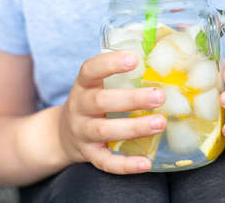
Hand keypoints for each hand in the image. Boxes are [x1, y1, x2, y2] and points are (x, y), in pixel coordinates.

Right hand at [58, 51, 165, 173]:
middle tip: (159, 95)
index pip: (90, 70)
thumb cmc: (91, 103)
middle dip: (132, 99)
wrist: (61, 135)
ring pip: (105, 131)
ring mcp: (82, 132)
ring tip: (160, 123)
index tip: (134, 59)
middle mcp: (79, 108)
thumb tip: (163, 61)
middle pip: (101, 102)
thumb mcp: (96, 86)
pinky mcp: (89, 155)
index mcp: (83, 86)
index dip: (110, 64)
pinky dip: (125, 165)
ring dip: (134, 128)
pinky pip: (105, 162)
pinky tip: (145, 163)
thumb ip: (121, 76)